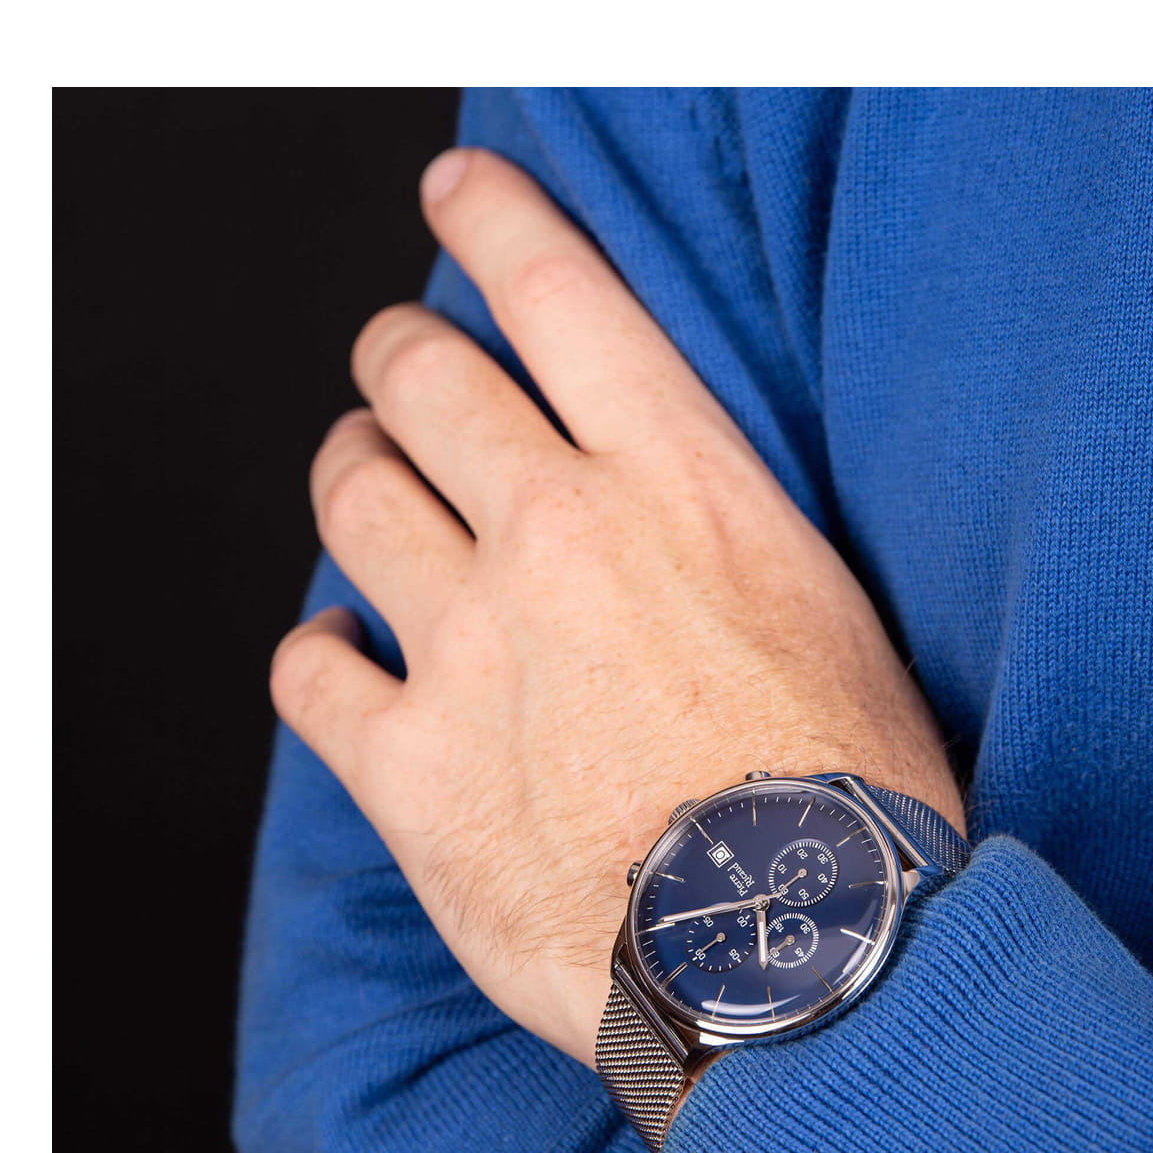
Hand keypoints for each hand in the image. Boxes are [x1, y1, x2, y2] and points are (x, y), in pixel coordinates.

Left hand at [270, 148, 963, 1069]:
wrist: (799, 956)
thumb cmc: (847, 795)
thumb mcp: (826, 611)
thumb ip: (719, 530)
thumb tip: (663, 506)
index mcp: (675, 486)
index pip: (556, 293)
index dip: (490, 221)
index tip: (455, 196)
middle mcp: (557, 538)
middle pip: (420, 381)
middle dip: (398, 354)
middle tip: (401, 368)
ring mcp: (470, 648)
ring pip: (351, 497)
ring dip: (348, 470)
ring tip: (359, 476)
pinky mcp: (412, 771)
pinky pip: (305, 673)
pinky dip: (311, 651)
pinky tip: (334, 653)